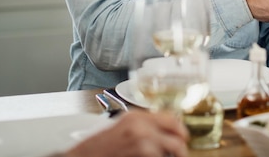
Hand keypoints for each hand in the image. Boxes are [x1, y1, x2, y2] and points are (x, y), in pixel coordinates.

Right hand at [62, 110, 188, 156]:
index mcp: (137, 116)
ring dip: (172, 155)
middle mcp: (141, 126)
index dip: (181, 130)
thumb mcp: (123, 126)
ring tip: (169, 156)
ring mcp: (142, 142)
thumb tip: (165, 129)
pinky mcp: (141, 154)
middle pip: (177, 136)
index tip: (183, 137)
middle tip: (181, 152)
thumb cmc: (101, 145)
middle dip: (181, 147)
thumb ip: (143, 124)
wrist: (84, 156)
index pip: (172, 119)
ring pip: (173, 150)